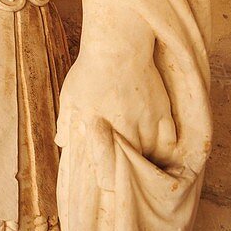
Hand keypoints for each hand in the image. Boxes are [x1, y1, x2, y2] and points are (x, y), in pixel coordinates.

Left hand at [56, 46, 177, 183]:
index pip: (105, 167)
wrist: (120, 47)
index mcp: (100, 128)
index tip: (104, 183)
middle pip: (131, 165)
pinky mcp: (163, 113)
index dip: (106, 179)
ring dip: (144, 161)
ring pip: (151, 155)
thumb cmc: (90, 71)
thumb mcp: (70, 96)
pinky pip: (169, 141)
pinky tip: (157, 150)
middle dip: (127, 173)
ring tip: (139, 164)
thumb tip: (62, 142)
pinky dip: (164, 148)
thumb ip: (66, 121)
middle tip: (123, 176)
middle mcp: (125, 128)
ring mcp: (147, 122)